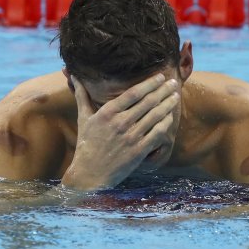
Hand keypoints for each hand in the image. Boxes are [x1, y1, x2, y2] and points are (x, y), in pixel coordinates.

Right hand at [61, 73, 179, 190]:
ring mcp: (131, 137)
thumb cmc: (87, 144)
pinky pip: (157, 133)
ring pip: (155, 116)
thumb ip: (81, 95)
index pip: (134, 93)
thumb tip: (72, 74)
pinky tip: (170, 116)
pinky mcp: (139, 151)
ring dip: (168, 104)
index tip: (159, 76)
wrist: (90, 173)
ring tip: (176, 95)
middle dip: (163, 90)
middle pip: (148, 102)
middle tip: (173, 82)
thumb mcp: (83, 118)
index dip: (149, 83)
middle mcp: (120, 123)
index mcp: (107, 113)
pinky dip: (165, 123)